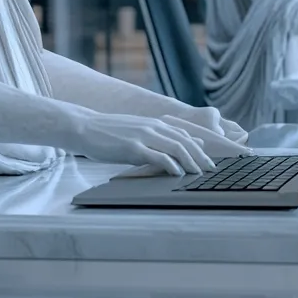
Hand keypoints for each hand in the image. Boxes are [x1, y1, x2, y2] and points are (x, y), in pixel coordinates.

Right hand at [64, 107, 250, 176]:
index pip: (185, 136)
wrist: (84, 126)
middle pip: (184, 141)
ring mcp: (142, 136)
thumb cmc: (110, 132)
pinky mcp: (131, 147)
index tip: (212, 161)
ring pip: (174, 147)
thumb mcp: (138, 130)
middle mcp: (152, 127)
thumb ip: (160, 137)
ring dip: (190, 161)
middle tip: (212, 171)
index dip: (201, 149)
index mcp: (154, 124)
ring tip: (199, 174)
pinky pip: (156, 156)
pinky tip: (178, 173)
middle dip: (201, 156)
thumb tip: (183, 143)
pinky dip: (170, 164)